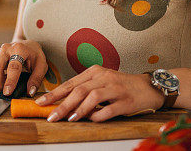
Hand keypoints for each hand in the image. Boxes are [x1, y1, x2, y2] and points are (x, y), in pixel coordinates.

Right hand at [0, 40, 46, 96]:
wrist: (27, 45)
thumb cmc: (34, 56)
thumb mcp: (41, 66)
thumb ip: (36, 79)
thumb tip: (29, 92)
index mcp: (20, 49)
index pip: (13, 67)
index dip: (10, 81)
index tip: (7, 93)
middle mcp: (6, 48)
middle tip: (6, 92)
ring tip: (4, 84)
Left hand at [34, 66, 164, 121]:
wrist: (149, 87)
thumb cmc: (122, 85)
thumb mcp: (101, 81)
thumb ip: (85, 88)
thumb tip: (64, 102)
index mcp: (95, 72)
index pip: (70, 83)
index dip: (54, 93)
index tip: (41, 102)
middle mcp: (104, 77)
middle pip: (78, 90)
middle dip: (62, 104)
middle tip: (51, 115)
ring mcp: (116, 89)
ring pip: (92, 97)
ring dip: (78, 109)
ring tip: (69, 118)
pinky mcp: (126, 101)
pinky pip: (109, 109)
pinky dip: (98, 115)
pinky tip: (91, 119)